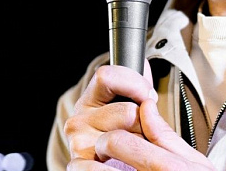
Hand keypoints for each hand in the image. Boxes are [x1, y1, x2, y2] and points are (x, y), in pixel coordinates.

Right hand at [64, 61, 215, 169]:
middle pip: (126, 111)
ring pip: (122, 136)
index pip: (106, 76)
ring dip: (136, 146)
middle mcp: (79, 121)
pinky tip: (125, 164)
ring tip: (133, 151)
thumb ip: (137, 89)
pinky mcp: (79, 165)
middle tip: (143, 133)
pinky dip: (122, 165)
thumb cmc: (127, 142)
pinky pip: (106, 162)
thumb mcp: (132, 111)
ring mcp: (78, 143)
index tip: (148, 95)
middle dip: (142, 122)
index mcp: (91, 101)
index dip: (134, 83)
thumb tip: (144, 65)